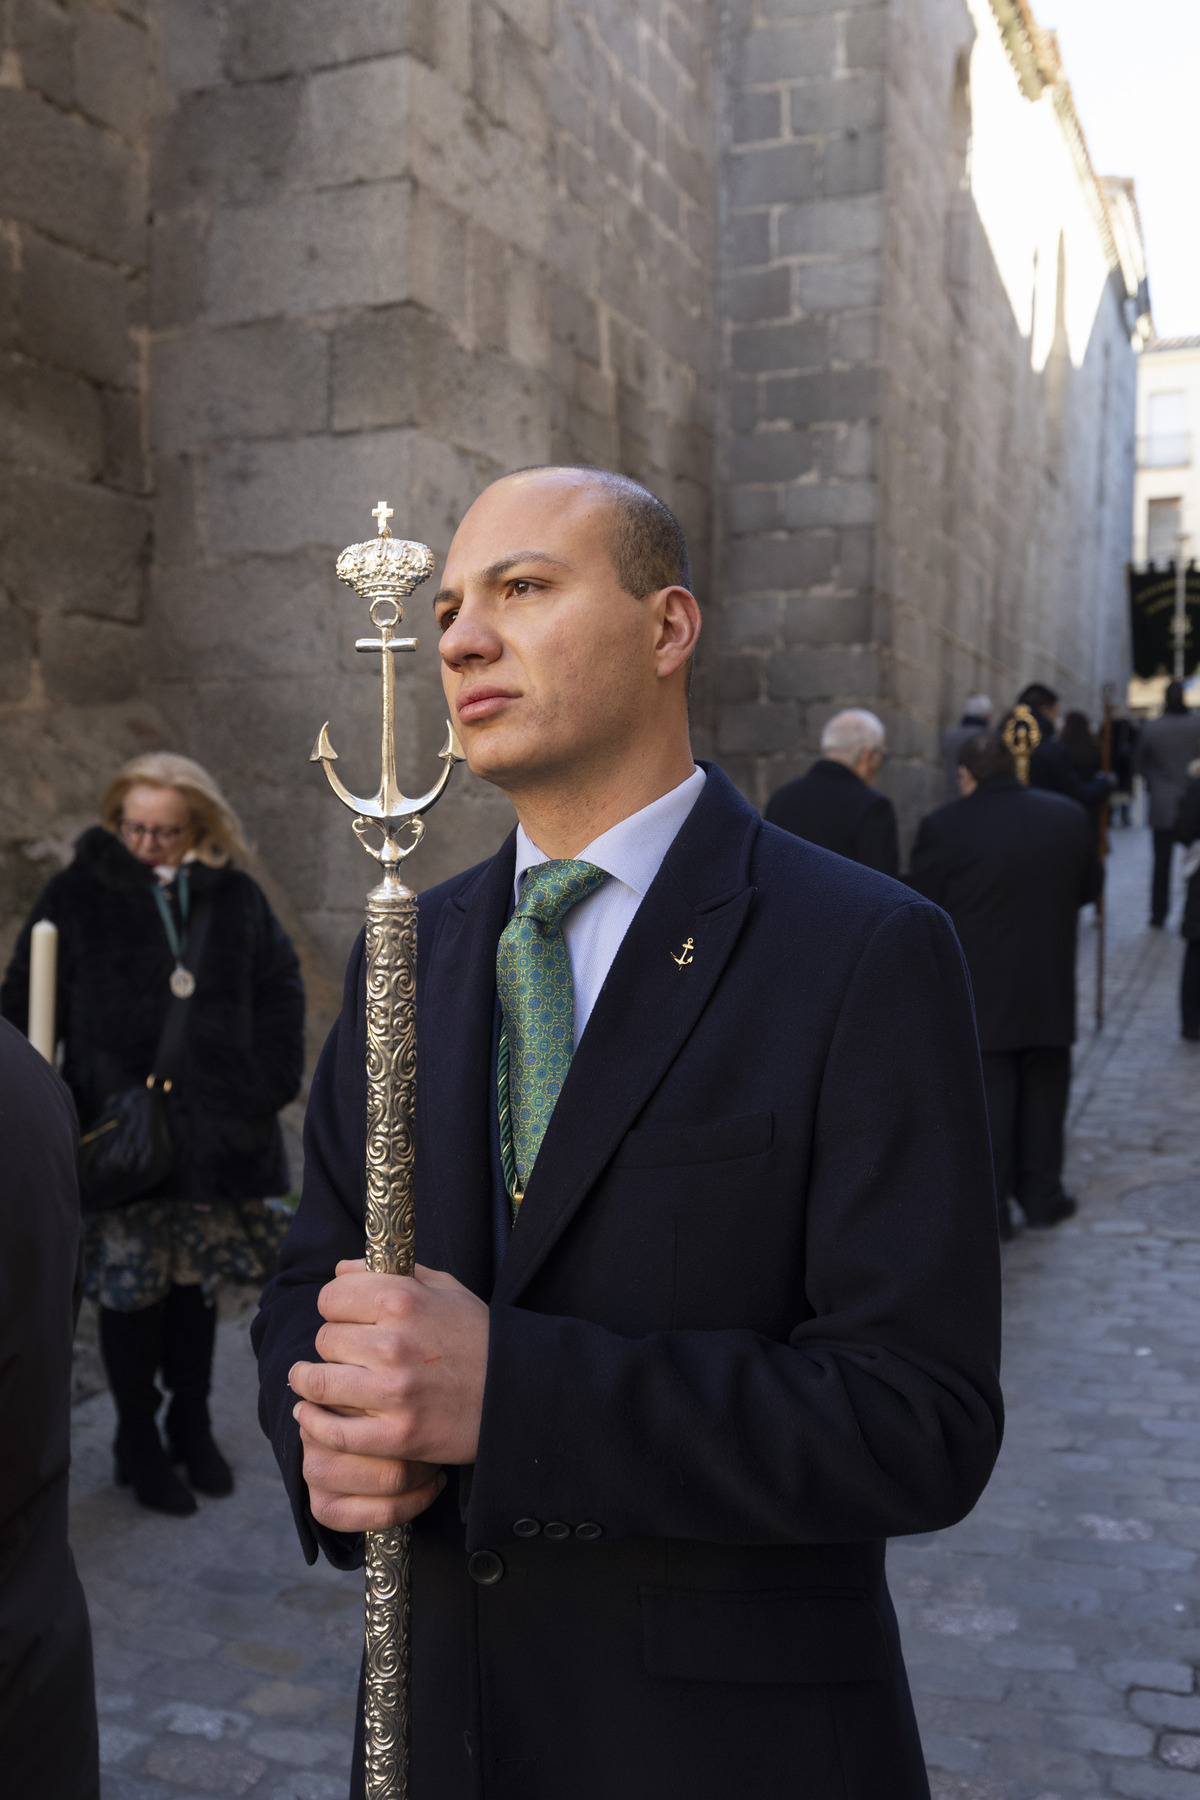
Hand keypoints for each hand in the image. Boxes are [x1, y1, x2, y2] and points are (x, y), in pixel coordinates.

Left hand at [290, 1261, 489, 1533]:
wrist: (518, 1393)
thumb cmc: (478, 1336)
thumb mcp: (445, 1289)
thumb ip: (391, 1273)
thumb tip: (341, 1269)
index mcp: (403, 1298)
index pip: (331, 1297)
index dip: (335, 1307)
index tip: (342, 1319)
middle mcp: (394, 1341)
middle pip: (325, 1339)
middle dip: (332, 1347)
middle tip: (345, 1355)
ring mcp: (394, 1390)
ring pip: (319, 1382)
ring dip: (311, 1383)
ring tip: (311, 1384)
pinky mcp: (397, 1435)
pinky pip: (334, 1430)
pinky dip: (317, 1424)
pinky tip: (314, 1417)